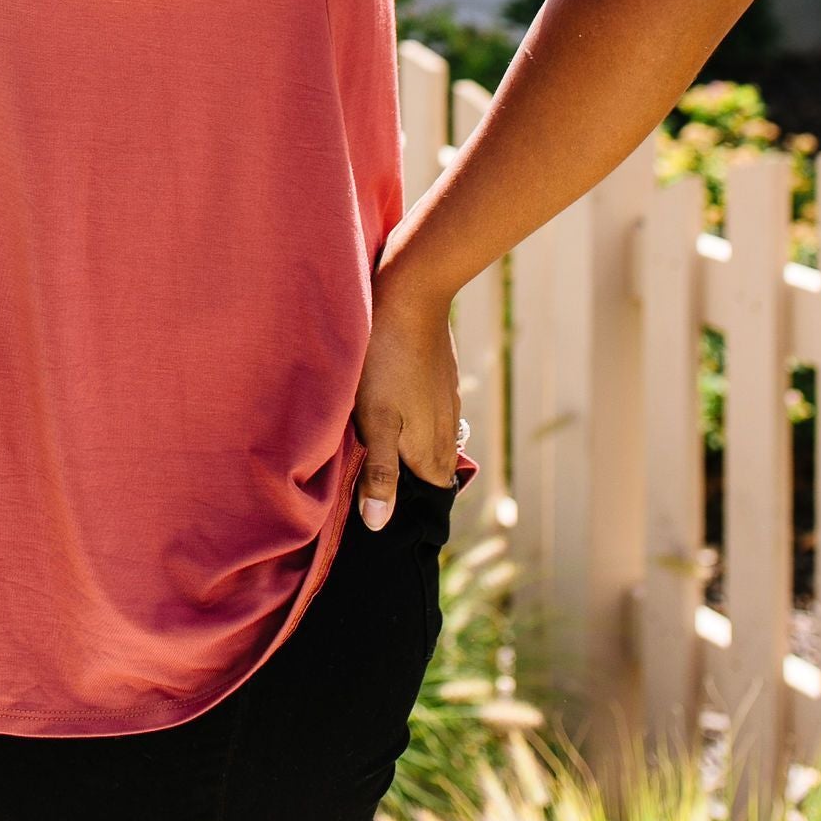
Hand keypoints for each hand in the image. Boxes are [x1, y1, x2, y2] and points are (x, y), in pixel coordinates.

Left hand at [351, 268, 459, 529]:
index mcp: (430, 451)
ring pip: (431, 441)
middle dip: (411, 482)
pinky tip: (392, 409)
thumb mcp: (374, 422)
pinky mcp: (440, 379)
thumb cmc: (385, 361)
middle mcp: (445, 431)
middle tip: (376, 484)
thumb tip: (380, 525)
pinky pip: (430, 414)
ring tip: (380, 450)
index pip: (429, 496)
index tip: (381, 510)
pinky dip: (413, 421)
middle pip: (432, 472)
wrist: (412, 296)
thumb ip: (379, 474)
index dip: (408, 506)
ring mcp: (446, 403)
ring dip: (410, 449)